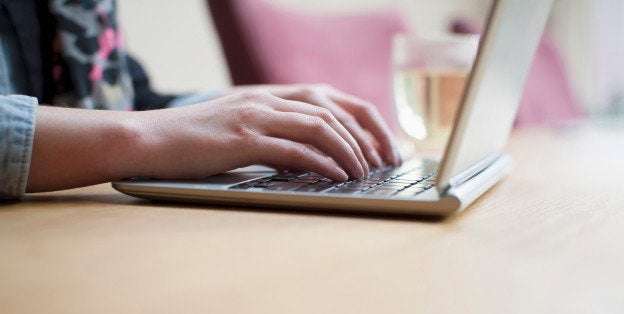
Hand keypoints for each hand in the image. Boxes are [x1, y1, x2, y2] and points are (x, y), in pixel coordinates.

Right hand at [27, 86, 401, 191]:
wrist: (149, 139)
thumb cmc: (194, 139)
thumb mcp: (239, 128)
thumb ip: (274, 134)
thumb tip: (310, 158)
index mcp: (269, 94)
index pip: (331, 98)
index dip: (362, 120)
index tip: (381, 144)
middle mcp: (267, 99)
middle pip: (334, 108)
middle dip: (366, 135)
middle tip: (384, 160)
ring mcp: (255, 115)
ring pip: (320, 126)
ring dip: (349, 150)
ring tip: (365, 172)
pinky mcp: (243, 138)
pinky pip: (294, 148)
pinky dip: (322, 162)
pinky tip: (337, 175)